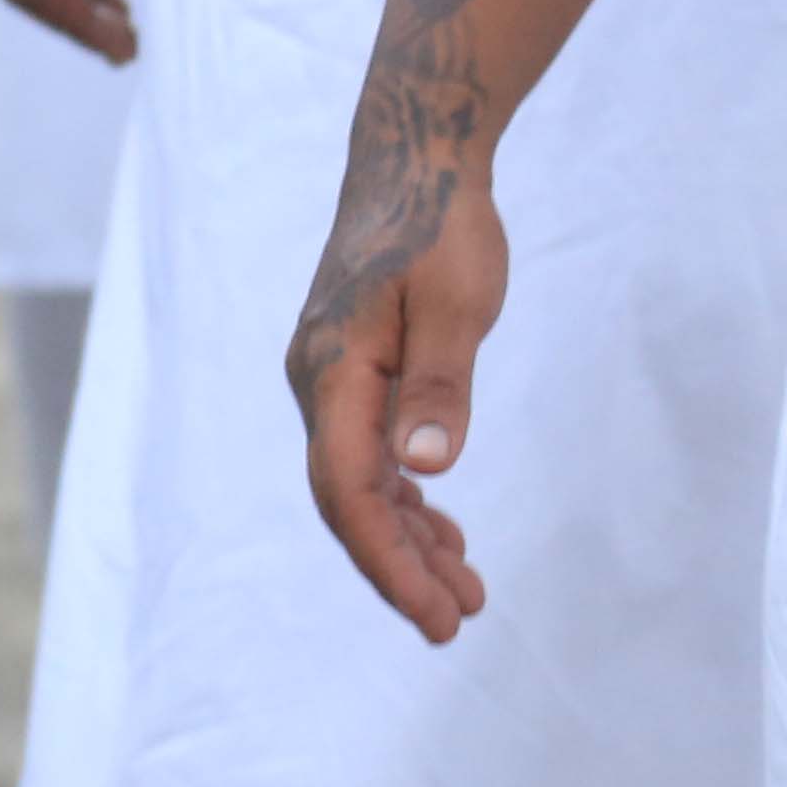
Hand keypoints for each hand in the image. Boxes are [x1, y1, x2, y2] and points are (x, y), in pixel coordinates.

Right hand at [291, 157, 505, 644]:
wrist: (414, 165)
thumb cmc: (441, 228)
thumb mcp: (458, 305)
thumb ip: (440, 388)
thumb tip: (426, 472)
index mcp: (333, 370)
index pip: (348, 489)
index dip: (387, 560)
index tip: (436, 615)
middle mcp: (318, 382)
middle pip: (347, 499)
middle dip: (398, 567)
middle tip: (460, 622)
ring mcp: (333, 379)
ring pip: (358, 482)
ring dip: (407, 540)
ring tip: (467, 590)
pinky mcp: (356, 372)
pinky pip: (369, 455)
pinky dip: (405, 501)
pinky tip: (443, 528)